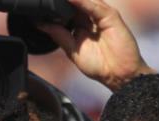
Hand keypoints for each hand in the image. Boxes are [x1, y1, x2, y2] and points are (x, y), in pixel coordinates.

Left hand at [38, 0, 153, 91]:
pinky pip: (94, 6)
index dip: (56, 8)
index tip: (40, 5)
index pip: (66, 11)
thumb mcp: (72, 51)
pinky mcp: (110, 16)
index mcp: (81, 26)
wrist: (118, 74)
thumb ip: (59, 36)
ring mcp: (101, 16)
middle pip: (75, 3)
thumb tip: (41, 25)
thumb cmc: (100, 66)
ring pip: (84, 1)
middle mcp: (91, 18)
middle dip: (62, 2)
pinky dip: (82, 1)